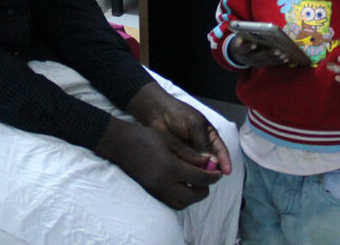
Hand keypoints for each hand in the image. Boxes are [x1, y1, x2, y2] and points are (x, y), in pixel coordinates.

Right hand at [94, 118, 219, 208]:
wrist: (121, 144)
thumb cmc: (145, 137)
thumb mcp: (171, 141)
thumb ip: (191, 154)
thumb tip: (208, 161)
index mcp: (172, 168)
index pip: (200, 178)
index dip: (213, 176)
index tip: (218, 173)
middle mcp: (165, 183)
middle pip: (193, 196)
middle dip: (205, 189)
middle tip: (209, 179)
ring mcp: (157, 189)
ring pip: (182, 203)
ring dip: (193, 196)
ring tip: (196, 184)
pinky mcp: (151, 192)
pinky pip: (171, 202)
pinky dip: (181, 199)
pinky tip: (183, 186)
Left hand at [126, 83, 231, 175]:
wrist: (158, 113)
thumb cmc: (179, 114)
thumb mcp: (195, 125)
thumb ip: (203, 142)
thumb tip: (211, 161)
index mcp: (210, 137)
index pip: (221, 151)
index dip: (225, 161)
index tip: (227, 172)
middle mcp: (202, 147)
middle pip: (212, 162)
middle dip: (214, 171)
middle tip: (212, 178)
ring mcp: (191, 154)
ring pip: (200, 167)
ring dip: (201, 174)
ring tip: (201, 180)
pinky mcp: (180, 158)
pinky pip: (187, 167)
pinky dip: (189, 173)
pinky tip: (188, 178)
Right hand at [228, 34, 289, 67]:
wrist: (237, 51)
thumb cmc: (242, 38)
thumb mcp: (241, 34)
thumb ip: (248, 32)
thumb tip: (262, 28)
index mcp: (238, 49)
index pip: (242, 49)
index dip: (247, 48)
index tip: (254, 45)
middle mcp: (246, 57)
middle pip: (257, 57)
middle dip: (268, 54)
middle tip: (278, 51)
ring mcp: (253, 62)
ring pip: (265, 62)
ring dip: (276, 59)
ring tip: (284, 55)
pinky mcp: (259, 64)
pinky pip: (269, 64)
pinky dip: (277, 61)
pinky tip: (285, 59)